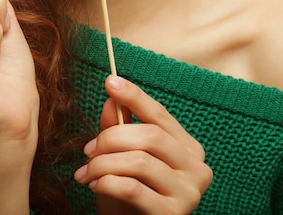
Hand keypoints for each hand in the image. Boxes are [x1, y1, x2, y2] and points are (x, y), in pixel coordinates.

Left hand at [74, 76, 211, 214]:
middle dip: (111, 137)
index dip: (134, 96)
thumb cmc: (129, 195)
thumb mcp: (122, 156)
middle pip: (150, 136)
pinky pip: (134, 189)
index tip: (110, 82)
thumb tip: (113, 97)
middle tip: (87, 149)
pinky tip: (95, 185)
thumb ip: (120, 126)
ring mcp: (189, 193)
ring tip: (86, 171)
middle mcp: (196, 167)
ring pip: (140, 161)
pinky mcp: (173, 214)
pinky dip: (108, 182)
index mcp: (187, 147)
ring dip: (104, 163)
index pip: (160, 114)